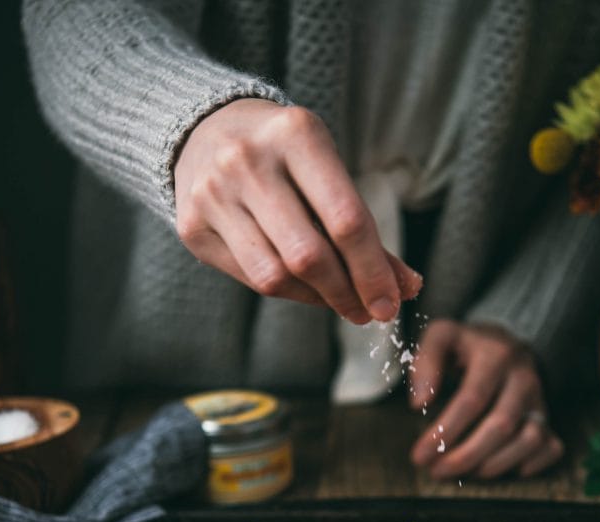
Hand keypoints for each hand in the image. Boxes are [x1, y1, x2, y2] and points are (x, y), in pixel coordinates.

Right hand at [174, 98, 421, 322]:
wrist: (205, 130)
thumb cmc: (286, 158)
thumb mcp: (327, 172)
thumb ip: (364, 230)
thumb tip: (406, 288)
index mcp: (295, 134)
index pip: (346, 219)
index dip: (373, 271)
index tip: (391, 303)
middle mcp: (247, 160)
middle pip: (309, 255)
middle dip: (347, 293)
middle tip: (368, 312)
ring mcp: (213, 193)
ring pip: (276, 275)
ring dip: (317, 299)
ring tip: (340, 302)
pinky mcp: (192, 225)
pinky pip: (251, 278)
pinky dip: (287, 291)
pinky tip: (304, 288)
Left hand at [408, 320, 563, 478]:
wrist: (505, 342)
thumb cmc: (466, 346)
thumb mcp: (441, 337)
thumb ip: (425, 363)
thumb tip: (420, 404)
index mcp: (496, 355)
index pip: (472, 399)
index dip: (445, 431)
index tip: (421, 455)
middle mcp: (523, 378)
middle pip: (502, 425)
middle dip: (466, 455)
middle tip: (437, 471)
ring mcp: (539, 400)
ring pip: (531, 439)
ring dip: (495, 464)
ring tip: (464, 473)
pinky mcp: (547, 417)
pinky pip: (551, 447)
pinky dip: (531, 465)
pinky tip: (501, 470)